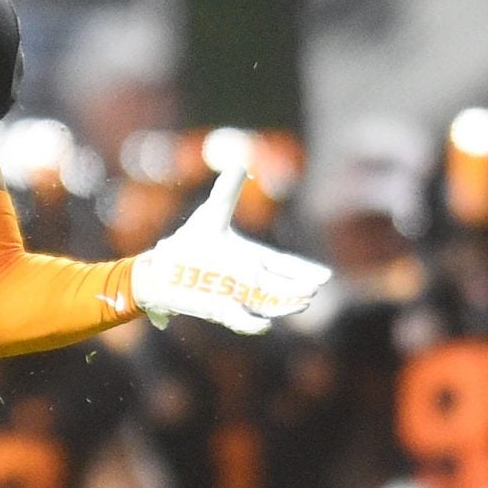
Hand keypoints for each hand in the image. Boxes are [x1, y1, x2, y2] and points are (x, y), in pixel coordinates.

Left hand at [131, 165, 330, 332]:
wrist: (162, 268)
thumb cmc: (190, 241)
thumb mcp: (212, 215)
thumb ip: (227, 192)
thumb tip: (239, 163)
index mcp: (252, 257)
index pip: (284, 264)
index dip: (304, 271)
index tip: (325, 277)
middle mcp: (249, 279)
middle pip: (280, 287)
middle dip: (297, 289)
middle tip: (313, 292)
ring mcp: (236, 296)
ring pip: (267, 304)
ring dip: (283, 306)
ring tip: (300, 304)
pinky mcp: (219, 311)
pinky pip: (240, 320)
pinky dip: (251, 324)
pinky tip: (264, 324)